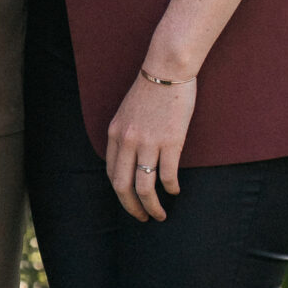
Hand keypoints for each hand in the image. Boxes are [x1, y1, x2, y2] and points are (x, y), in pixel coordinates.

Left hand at [105, 70, 196, 220]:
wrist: (167, 69)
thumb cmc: (151, 89)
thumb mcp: (127, 113)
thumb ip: (125, 135)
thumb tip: (130, 159)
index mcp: (114, 134)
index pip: (111, 174)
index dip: (120, 193)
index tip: (130, 202)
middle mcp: (127, 141)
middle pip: (122, 187)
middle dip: (131, 208)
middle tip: (142, 218)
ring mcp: (148, 142)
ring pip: (144, 187)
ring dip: (152, 206)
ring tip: (160, 215)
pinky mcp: (170, 141)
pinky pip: (167, 175)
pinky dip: (170, 188)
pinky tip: (175, 191)